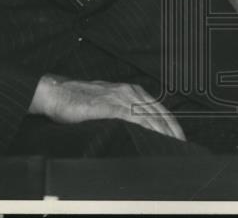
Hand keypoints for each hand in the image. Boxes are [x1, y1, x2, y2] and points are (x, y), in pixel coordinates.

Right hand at [29, 74, 185, 141]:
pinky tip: (151, 138)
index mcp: (128, 90)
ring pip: (149, 116)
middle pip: (159, 113)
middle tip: (181, 147)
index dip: (172, 125)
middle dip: (173, 132)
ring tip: (171, 147)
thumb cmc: (76, 99)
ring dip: (163, 133)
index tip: (179, 140)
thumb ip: (121, 111)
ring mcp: (118, 97)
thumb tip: (136, 129)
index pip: (159, 108)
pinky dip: (146, 128)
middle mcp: (127, 91)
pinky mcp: (108, 105)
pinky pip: (133, 118)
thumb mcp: (105, 102)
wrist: (55, 93)